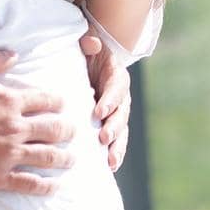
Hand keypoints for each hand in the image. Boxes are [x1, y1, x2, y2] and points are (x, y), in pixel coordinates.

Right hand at [0, 48, 73, 193]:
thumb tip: (14, 53)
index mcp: (11, 100)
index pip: (48, 101)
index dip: (59, 103)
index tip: (63, 106)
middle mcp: (16, 127)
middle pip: (55, 130)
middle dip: (68, 131)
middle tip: (72, 133)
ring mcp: (8, 153)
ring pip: (48, 157)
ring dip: (64, 158)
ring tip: (71, 159)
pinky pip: (30, 182)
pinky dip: (47, 185)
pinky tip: (55, 186)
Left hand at [81, 31, 132, 170]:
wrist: (93, 65)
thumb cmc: (88, 56)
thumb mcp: (88, 45)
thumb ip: (89, 43)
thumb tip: (90, 44)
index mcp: (117, 76)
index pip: (116, 88)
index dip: (110, 99)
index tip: (99, 111)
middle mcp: (121, 97)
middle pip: (122, 113)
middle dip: (114, 126)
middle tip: (104, 137)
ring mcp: (118, 113)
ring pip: (122, 131)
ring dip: (117, 146)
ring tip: (110, 161)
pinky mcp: (112, 125)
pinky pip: (116, 141)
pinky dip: (114, 153)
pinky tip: (109, 167)